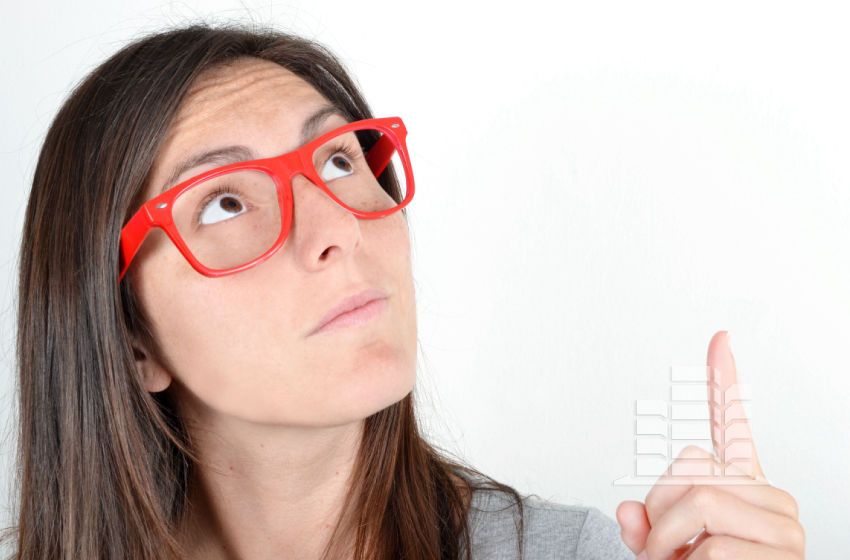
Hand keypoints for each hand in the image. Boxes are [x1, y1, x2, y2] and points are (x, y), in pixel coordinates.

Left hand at [615, 331, 804, 558]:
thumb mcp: (662, 553)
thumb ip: (644, 529)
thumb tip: (628, 513)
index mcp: (739, 487)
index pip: (733, 422)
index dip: (724, 380)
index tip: (718, 338)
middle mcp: (768, 497)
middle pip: (690, 466)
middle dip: (661, 510)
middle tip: (667, 548)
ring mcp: (781, 524)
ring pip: (698, 502)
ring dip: (669, 543)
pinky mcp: (783, 552)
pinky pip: (711, 545)